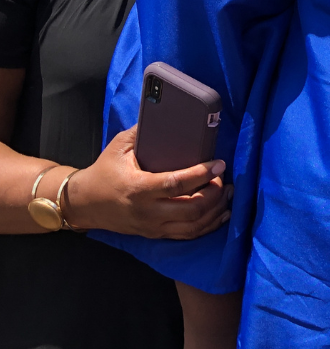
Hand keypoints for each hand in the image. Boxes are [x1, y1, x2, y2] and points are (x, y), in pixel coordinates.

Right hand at [63, 126, 231, 238]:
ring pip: (194, 226)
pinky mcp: (155, 234)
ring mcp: (152, 226)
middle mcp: (147, 211)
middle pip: (192, 209)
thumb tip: (167, 113)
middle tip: (223, 178)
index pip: (177, 184)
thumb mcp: (119, 147)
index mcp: (139, 188)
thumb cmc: (104, 172)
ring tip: (227, 193)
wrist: (83, 204)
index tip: (219, 163)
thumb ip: (143, 132)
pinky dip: (208, 225)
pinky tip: (221, 213)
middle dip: (215, 193)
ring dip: (216, 210)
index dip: (202, 174)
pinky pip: (188, 235)